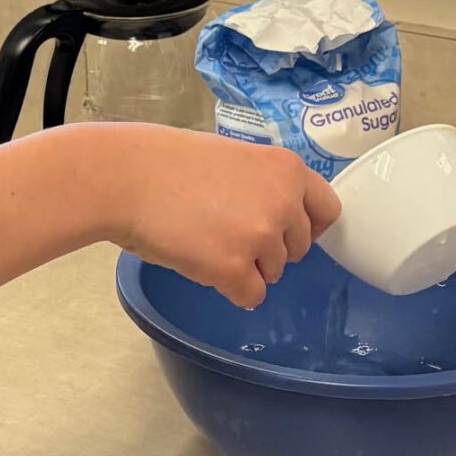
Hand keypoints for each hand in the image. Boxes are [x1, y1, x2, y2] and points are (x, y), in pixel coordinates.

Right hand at [113, 130, 339, 310]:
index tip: (283, 231)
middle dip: (268, 250)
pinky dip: (229, 288)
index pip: (328, 211)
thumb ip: (265, 185)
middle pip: (298, 250)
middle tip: (226, 233)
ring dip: (245, 268)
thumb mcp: (234, 158)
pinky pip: (250, 296)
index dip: (305, 226)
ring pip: (273, 274)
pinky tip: (202, 264)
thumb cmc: (168, 164)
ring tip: (206, 242)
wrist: (127, 177)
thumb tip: (279, 218)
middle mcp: (284, 203)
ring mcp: (261, 237)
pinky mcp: (235, 268)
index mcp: (288, 170)